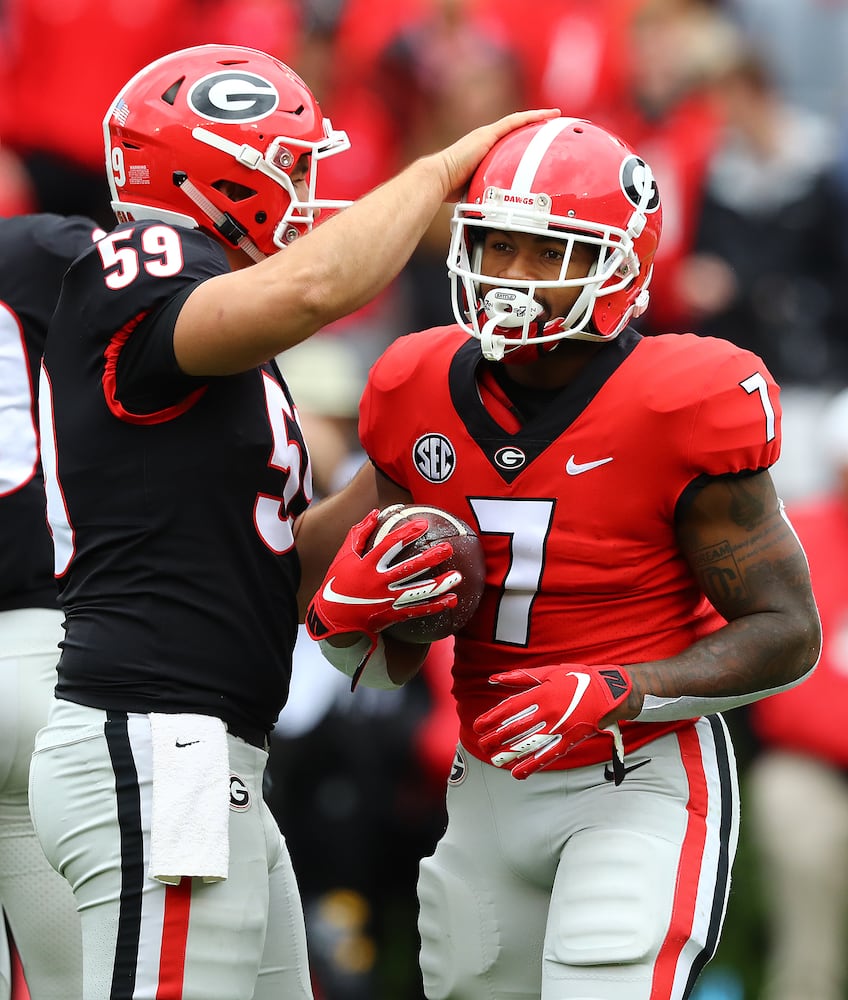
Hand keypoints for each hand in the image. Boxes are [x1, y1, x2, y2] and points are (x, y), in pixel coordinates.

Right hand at [305, 508, 459, 644]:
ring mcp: (387, 600)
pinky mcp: (392, 615)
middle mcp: (379, 582)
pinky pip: (417, 611)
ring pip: (417, 592)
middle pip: (409, 569)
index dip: (407, 534)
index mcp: (367, 565)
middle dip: (430, 558)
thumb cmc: (338, 582)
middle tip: (448, 548)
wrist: (333, 618)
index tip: (423, 524)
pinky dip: (435, 606)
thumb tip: (376, 512)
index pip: (390, 546)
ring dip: (439, 585)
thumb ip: (359, 533)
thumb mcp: (344, 555)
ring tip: (457, 577)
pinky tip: (452, 601)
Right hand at [440, 108, 560, 200]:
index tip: (539, 137)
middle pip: (515, 128)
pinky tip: (546, 115)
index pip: (508, 140)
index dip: (523, 136)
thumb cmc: (451, 188)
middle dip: (534, 123)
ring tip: (555, 115)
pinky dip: (530, 117)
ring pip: (517, 122)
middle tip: (553, 122)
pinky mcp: (488, 135)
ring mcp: (487, 136)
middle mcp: (486, 139)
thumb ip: (489, 192)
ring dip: (536, 117)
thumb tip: (498, 211)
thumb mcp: (477, 189)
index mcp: (484, 150)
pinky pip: (514, 122)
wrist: (439, 178)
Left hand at [472, 663, 631, 781]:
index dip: (492, 719)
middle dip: (496, 738)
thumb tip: (494, 679)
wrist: (609, 693)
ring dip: (510, 754)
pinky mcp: (569, 741)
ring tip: (494, 759)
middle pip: (516, 728)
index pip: (510, 709)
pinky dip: (532, 765)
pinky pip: (548, 756)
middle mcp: (548, 712)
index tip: (478, 726)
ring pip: (529, 745)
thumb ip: (520, 677)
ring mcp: (559, 728)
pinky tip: (517, 773)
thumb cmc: (577, 678)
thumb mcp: (548, 672)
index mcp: (542, 693)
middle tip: (482, 744)